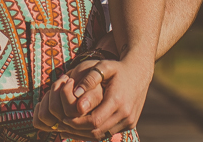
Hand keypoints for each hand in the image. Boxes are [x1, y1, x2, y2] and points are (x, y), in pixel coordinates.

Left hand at [33, 58, 151, 138]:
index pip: (94, 120)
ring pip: (103, 135)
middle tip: (63, 123)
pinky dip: (95, 132)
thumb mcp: (103, 67)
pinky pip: (109, 133)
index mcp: (118, 100)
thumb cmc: (118, 68)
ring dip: (85, 133)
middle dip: (78, 130)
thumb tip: (76, 93)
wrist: (139, 72)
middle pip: (97, 131)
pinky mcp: (130, 124)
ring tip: (70, 126)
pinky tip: (83, 126)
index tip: (64, 117)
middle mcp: (125, 114)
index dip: (77, 122)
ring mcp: (129, 121)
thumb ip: (89, 78)